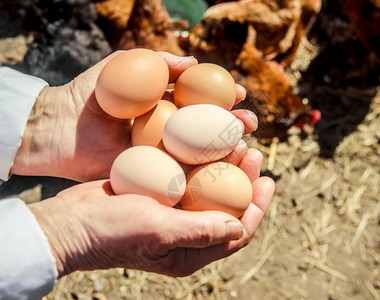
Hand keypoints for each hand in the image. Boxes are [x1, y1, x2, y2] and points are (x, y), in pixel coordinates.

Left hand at [11, 51, 256, 181]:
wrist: (58, 127)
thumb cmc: (89, 93)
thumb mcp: (122, 65)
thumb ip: (157, 60)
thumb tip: (194, 63)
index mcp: (163, 105)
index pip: (201, 100)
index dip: (222, 97)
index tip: (240, 93)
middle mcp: (167, 129)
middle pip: (207, 127)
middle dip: (232, 124)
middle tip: (249, 122)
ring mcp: (161, 152)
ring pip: (199, 151)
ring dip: (224, 147)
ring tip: (244, 141)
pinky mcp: (151, 173)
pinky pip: (179, 171)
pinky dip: (201, 170)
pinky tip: (220, 167)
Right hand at [28, 147, 274, 276]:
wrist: (72, 221)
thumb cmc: (111, 232)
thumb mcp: (156, 232)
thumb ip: (198, 231)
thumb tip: (239, 227)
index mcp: (191, 251)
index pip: (238, 233)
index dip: (257, 208)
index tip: (268, 181)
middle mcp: (187, 232)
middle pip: (228, 206)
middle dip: (244, 181)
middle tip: (252, 153)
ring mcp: (173, 212)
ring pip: (210, 188)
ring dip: (225, 165)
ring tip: (236, 141)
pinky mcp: (160, 195)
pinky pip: (189, 176)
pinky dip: (200, 159)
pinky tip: (205, 139)